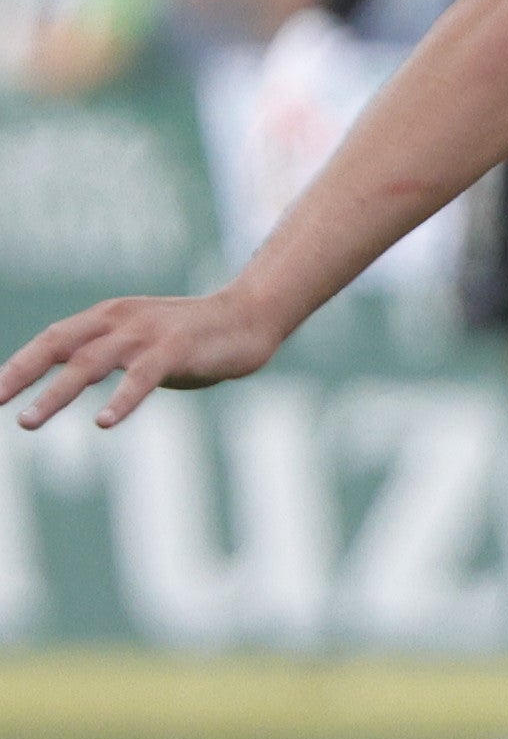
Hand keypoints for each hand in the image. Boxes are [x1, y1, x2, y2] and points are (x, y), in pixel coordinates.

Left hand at [3, 291, 280, 431]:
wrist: (252, 316)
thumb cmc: (195, 338)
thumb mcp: (142, 343)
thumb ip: (109, 356)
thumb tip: (70, 378)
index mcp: (108, 317)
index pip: (52, 339)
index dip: (18, 366)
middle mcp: (120, 320)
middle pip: (58, 345)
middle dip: (20, 374)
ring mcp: (148, 333)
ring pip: (90, 363)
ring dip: (54, 393)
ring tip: (27, 421)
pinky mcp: (178, 349)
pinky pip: (143, 376)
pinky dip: (122, 399)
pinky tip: (104, 422)